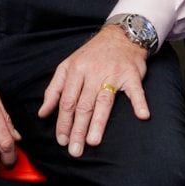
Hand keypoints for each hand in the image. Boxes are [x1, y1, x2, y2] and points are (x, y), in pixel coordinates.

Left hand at [37, 23, 148, 156]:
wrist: (119, 35)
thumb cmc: (92, 54)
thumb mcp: (68, 66)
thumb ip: (54, 89)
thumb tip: (43, 113)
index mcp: (76, 70)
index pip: (67, 101)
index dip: (63, 122)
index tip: (61, 140)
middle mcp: (93, 72)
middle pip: (83, 104)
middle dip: (77, 129)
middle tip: (74, 150)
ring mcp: (113, 73)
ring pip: (104, 101)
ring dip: (98, 122)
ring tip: (93, 142)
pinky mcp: (132, 75)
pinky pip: (136, 91)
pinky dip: (140, 103)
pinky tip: (142, 115)